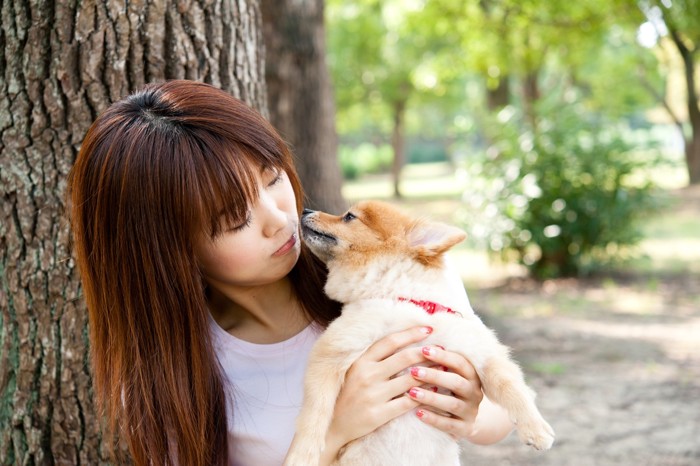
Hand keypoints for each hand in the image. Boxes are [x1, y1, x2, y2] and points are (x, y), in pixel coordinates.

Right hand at [322, 326, 433, 457]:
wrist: (333, 426)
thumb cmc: (346, 395)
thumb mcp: (354, 371)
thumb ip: (373, 358)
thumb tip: (399, 342)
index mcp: (361, 362)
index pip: (390, 342)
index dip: (411, 333)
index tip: (428, 328)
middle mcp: (367, 375)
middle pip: (404, 358)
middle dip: (427, 352)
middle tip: (442, 349)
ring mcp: (373, 395)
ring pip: (410, 379)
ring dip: (431, 373)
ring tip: (443, 368)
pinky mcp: (379, 414)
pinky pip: (408, 402)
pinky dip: (424, 395)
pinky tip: (434, 391)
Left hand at [405, 345, 485, 439]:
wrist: (465, 420)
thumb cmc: (449, 389)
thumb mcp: (450, 373)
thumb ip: (440, 360)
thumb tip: (418, 334)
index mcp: (471, 375)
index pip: (460, 362)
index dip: (443, 355)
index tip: (423, 349)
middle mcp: (474, 392)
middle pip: (456, 382)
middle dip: (434, 376)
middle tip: (413, 371)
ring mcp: (470, 411)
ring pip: (452, 404)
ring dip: (431, 397)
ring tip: (411, 392)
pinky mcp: (464, 429)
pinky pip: (449, 425)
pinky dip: (433, 419)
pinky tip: (417, 413)